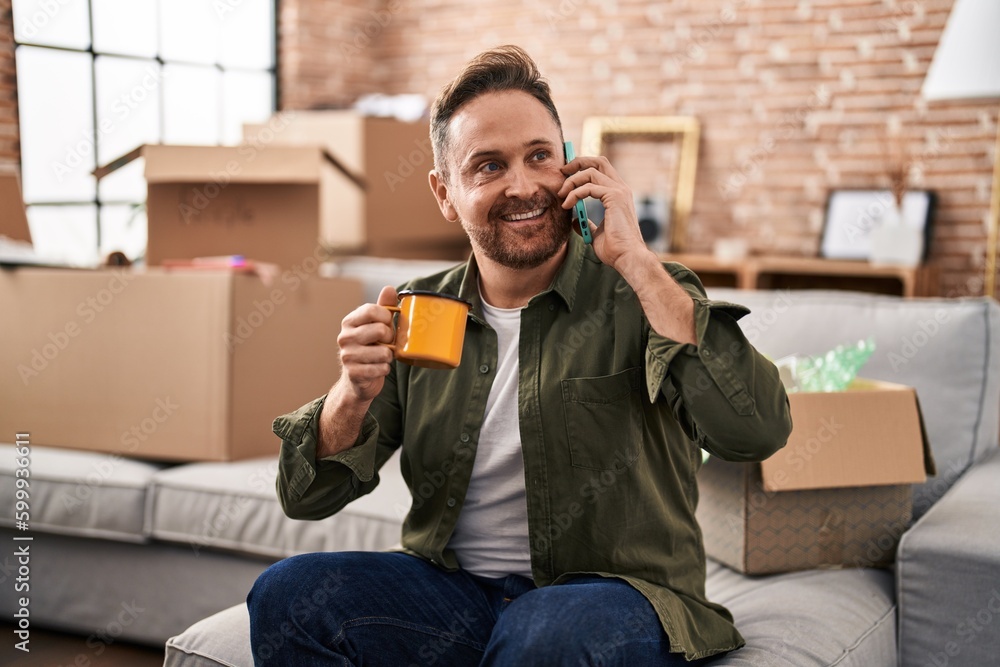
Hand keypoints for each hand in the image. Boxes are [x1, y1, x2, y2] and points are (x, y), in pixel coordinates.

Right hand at [335, 285, 397, 403]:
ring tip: (382, 357)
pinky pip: (381, 368)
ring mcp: (347, 356)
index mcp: (349, 322)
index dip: (387, 318)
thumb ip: (383, 307)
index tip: (387, 324)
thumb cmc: (371, 347)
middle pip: (381, 330)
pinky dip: (384, 369)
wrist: (358, 378)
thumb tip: (389, 288)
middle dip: (390, 339)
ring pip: (384, 352)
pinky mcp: (353, 373)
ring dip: (388, 356)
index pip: (373, 310)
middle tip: (385, 344)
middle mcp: (344, 337)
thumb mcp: (377, 325)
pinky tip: (378, 368)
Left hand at [558, 155, 650, 270]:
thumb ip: (587, 223)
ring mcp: (619, 191)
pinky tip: (567, 204)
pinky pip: (589, 187)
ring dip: (572, 181)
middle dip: (577, 163)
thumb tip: (575, 220)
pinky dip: (574, 193)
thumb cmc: (615, 249)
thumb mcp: (596, 234)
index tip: (566, 174)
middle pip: (598, 161)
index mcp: (618, 194)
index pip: (601, 169)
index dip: (583, 167)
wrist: (626, 257)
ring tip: (561, 195)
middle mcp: (621, 188)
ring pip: (591, 172)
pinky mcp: (615, 197)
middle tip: (562, 172)